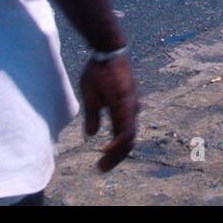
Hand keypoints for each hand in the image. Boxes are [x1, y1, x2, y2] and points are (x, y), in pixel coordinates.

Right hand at [79, 56, 138, 170]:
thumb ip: (94, 117)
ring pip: (129, 138)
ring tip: (103, 164)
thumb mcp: (92, 99)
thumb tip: (93, 134)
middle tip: (101, 169)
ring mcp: (130, 108)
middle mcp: (130, 111)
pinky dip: (118, 141)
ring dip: (116, 154)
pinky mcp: (126, 103)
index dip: (113, 153)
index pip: (122, 138)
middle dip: (115, 158)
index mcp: (123, 112)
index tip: (100, 163)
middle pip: (128, 142)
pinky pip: (125, 128)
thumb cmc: (99, 72)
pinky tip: (107, 149)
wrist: (106, 52)